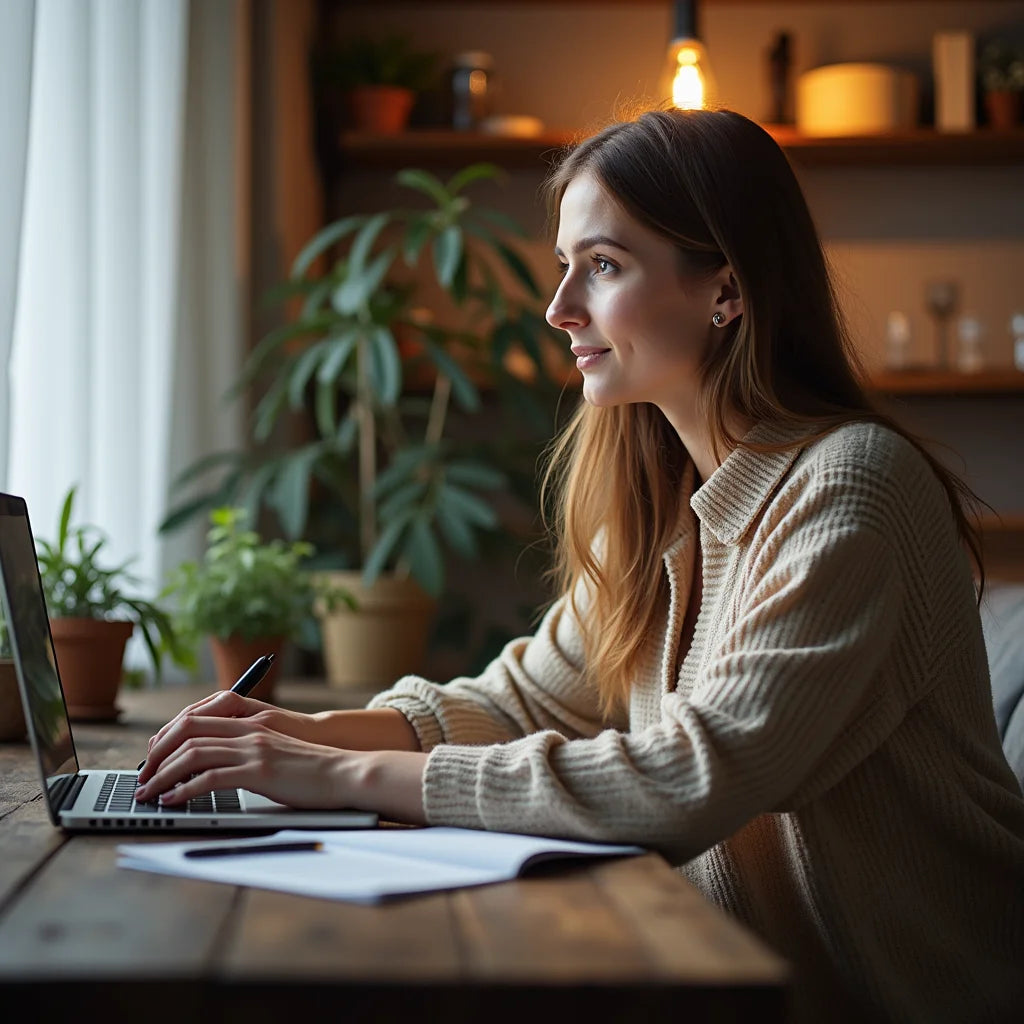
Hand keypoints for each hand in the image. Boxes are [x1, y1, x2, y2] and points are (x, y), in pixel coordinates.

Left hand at [137, 689, 319, 784]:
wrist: (343, 772)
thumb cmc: (311, 768)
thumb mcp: (274, 752)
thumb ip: (247, 751)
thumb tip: (215, 769)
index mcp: (250, 724)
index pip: (196, 720)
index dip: (167, 737)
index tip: (152, 758)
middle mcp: (248, 731)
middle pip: (187, 732)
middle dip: (156, 755)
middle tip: (142, 777)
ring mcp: (253, 750)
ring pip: (193, 754)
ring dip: (163, 775)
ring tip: (148, 793)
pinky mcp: (260, 772)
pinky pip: (211, 778)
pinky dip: (185, 790)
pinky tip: (173, 800)